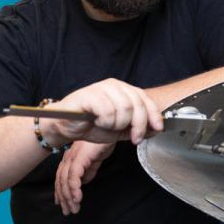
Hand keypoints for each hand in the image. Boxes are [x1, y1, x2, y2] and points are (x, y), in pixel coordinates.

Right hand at [41, 78, 163, 145]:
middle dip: (138, 126)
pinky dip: (105, 122)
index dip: (154, 115)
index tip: (158, 129)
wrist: (66, 126)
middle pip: (137, 105)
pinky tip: (97, 121)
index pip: (145, 99)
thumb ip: (137, 128)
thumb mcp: (119, 129)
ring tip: (107, 125)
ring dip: (117, 124)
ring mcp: (102, 88)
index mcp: (123, 90)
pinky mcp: (90, 95)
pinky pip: (108, 111)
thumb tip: (156, 129)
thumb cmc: (90, 125)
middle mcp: (114, 85)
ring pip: (124, 109)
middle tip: (133, 138)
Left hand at [54, 141, 115, 214]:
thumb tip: (82, 183)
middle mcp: (68, 157)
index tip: (61, 204)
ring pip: (65, 181)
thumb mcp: (94, 160)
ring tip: (74, 208)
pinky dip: (74, 189)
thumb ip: (88, 171)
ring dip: (69, 197)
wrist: (109, 129)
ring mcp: (73, 157)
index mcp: (70, 157)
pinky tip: (78, 198)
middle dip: (63, 198)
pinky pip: (74, 177)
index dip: (60, 191)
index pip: (61, 177)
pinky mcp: (80, 158)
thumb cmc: (103, 142)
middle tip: (68, 211)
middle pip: (60, 181)